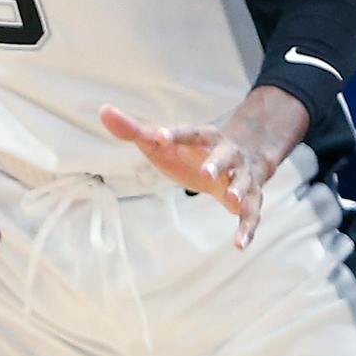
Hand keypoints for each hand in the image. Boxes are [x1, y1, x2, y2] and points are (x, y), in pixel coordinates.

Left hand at [100, 103, 274, 248]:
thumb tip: (103, 111)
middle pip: (224, 155)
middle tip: (206, 172)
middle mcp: (227, 154)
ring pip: (243, 182)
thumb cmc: (190, 150)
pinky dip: (247, 229)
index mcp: (204, 137)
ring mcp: (241, 176)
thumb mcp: (162, 141)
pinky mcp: (249, 199)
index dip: (175, 134)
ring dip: (239, 189)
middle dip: (216, 163)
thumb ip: (134, 130)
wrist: (242, 156)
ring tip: (232, 200)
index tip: (160, 136)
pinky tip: (240, 245)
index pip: (190, 133)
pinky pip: (251, 214)